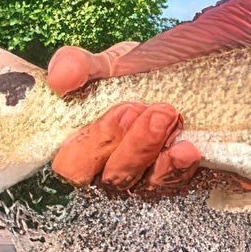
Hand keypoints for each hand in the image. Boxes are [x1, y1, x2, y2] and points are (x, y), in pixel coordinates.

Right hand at [47, 43, 201, 196]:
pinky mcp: (174, 178)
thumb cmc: (125, 78)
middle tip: (157, 113)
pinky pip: (178, 183)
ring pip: (149, 185)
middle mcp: (111, 170)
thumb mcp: (100, 65)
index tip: (121, 112)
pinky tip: (189, 148)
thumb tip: (60, 78)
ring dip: (162, 159)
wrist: (171, 76)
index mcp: (82, 147)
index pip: (73, 167)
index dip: (95, 144)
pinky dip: (183, 167)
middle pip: (115, 178)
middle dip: (137, 147)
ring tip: (173, 121)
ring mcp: (144, 178)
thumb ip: (76, 67)